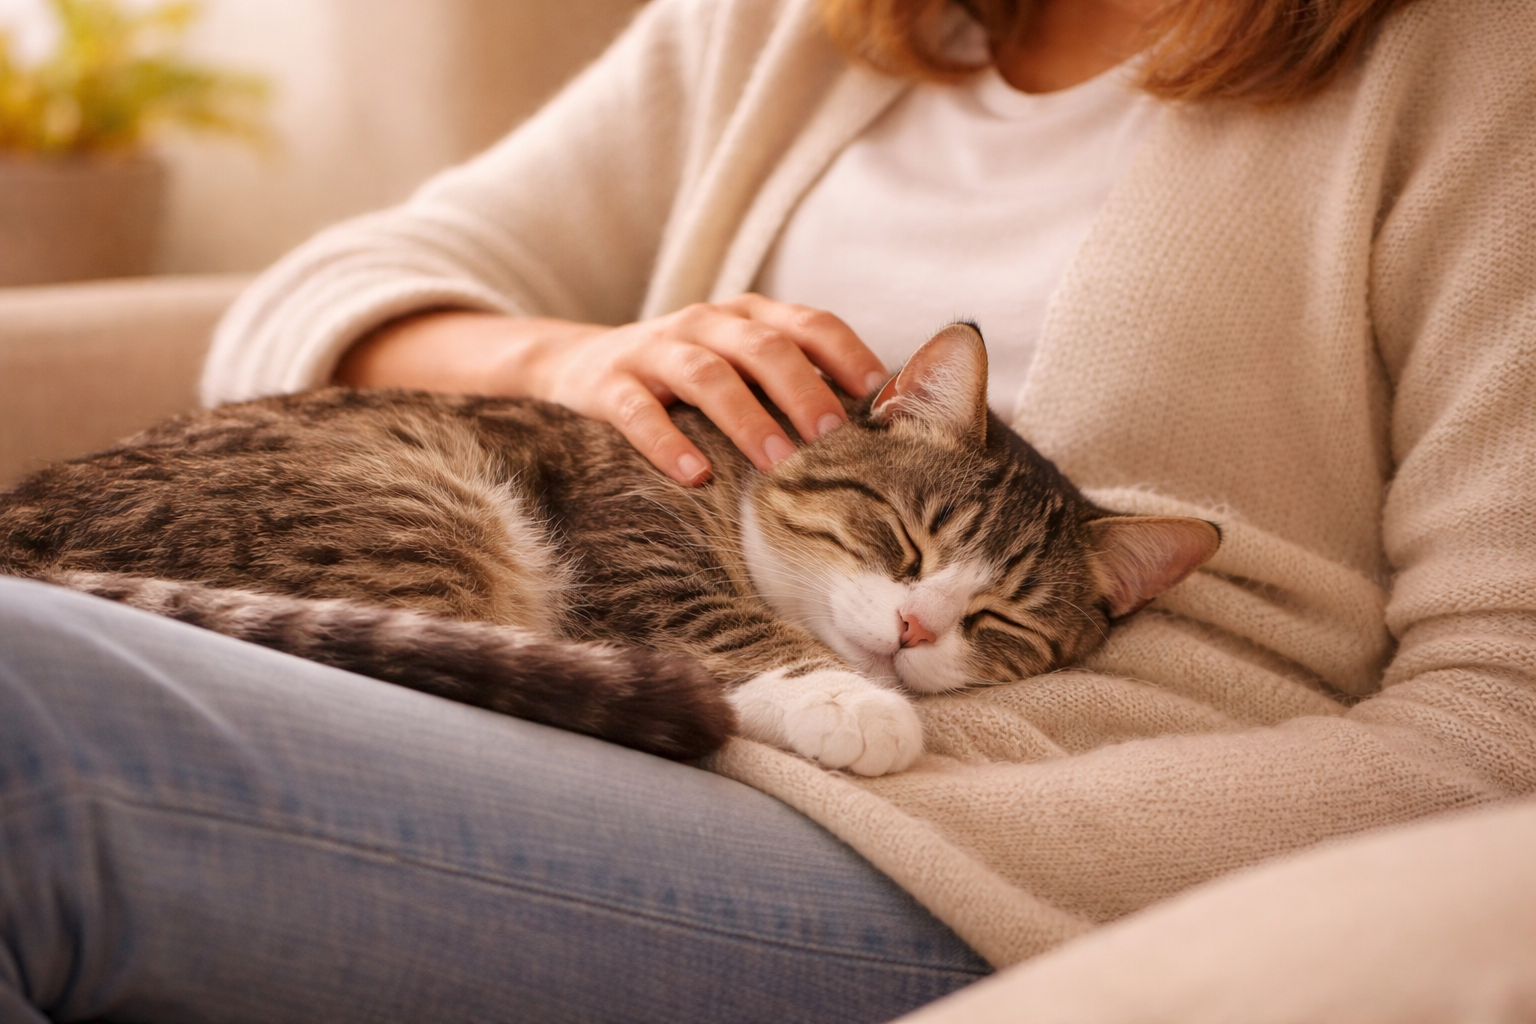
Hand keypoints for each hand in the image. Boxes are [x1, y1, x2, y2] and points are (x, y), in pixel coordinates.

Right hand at [530, 295, 886, 483]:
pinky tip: (693, 475)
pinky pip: (638, 412)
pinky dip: (666, 443)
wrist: (578, 364)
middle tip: (831, 434)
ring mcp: (654, 350)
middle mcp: (704, 323)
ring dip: (745, 417)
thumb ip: (791, 381)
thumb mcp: (739, 365)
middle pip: (761, 346)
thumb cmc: (686, 377)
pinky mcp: (609, 384)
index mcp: (747, 316)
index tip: (875, 393)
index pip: (807, 323)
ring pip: (705, 375)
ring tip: (775, 460)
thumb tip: (869, 425)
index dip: (844, 353)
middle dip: (801, 388)